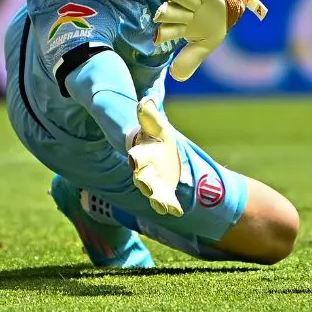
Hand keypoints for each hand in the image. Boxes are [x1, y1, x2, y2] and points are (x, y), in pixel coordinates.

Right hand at [127, 97, 183, 216]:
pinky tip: (177, 211)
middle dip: (144, 182)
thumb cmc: (154, 134)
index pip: (136, 154)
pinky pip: (165, 199)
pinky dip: (170, 206)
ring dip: (156, 199)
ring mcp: (153, 181)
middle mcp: (143, 169)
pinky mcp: (163, 189)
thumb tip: (146, 101)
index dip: (135, 156)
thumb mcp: (154, 123)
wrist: (156, 149)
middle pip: (141, 177)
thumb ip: (149, 114)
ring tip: (162, 205)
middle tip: (146, 188)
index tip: (134, 158)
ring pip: (152, 192)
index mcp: (140, 151)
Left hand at [153, 0, 266, 81]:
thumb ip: (191, 60)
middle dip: (172, 15)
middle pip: (164, 11)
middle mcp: (176, 11)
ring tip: (197, 5)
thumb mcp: (204, 47)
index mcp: (176, 27)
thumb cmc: (212, 29)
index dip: (162, 34)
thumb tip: (176, 76)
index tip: (160, 37)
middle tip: (189, 18)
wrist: (229, 10)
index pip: (163, 31)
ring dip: (186, 0)